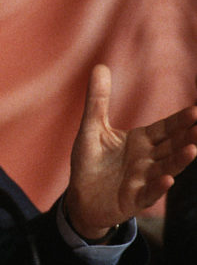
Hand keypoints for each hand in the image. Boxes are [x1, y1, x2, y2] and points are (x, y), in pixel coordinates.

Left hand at [65, 64, 196, 239]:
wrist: (80, 197)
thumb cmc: (89, 161)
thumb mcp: (91, 128)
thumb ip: (97, 100)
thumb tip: (100, 65)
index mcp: (141, 141)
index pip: (166, 128)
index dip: (180, 120)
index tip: (196, 110)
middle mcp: (148, 160)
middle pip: (171, 146)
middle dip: (187, 136)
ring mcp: (143, 180)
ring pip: (166, 168)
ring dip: (179, 160)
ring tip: (193, 148)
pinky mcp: (133, 199)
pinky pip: (149, 192)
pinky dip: (158, 186)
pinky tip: (167, 179)